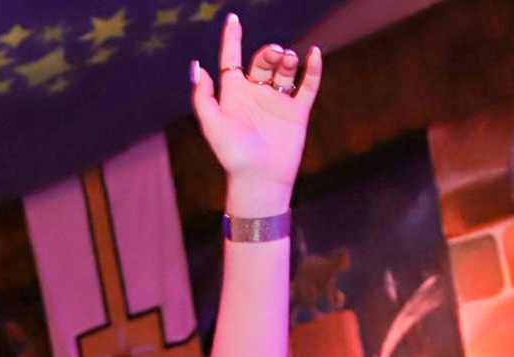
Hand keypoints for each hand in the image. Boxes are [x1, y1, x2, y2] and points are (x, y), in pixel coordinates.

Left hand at [189, 15, 322, 212]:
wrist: (260, 180)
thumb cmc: (233, 155)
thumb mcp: (212, 124)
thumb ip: (203, 97)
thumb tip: (198, 66)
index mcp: (233, 95)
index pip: (230, 59)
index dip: (231, 38)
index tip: (233, 18)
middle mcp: (255, 95)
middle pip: (262, 61)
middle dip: (269, 52)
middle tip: (276, 54)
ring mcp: (278, 102)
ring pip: (284, 70)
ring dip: (287, 60)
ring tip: (288, 60)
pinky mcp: (297, 112)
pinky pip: (307, 85)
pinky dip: (312, 69)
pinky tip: (314, 54)